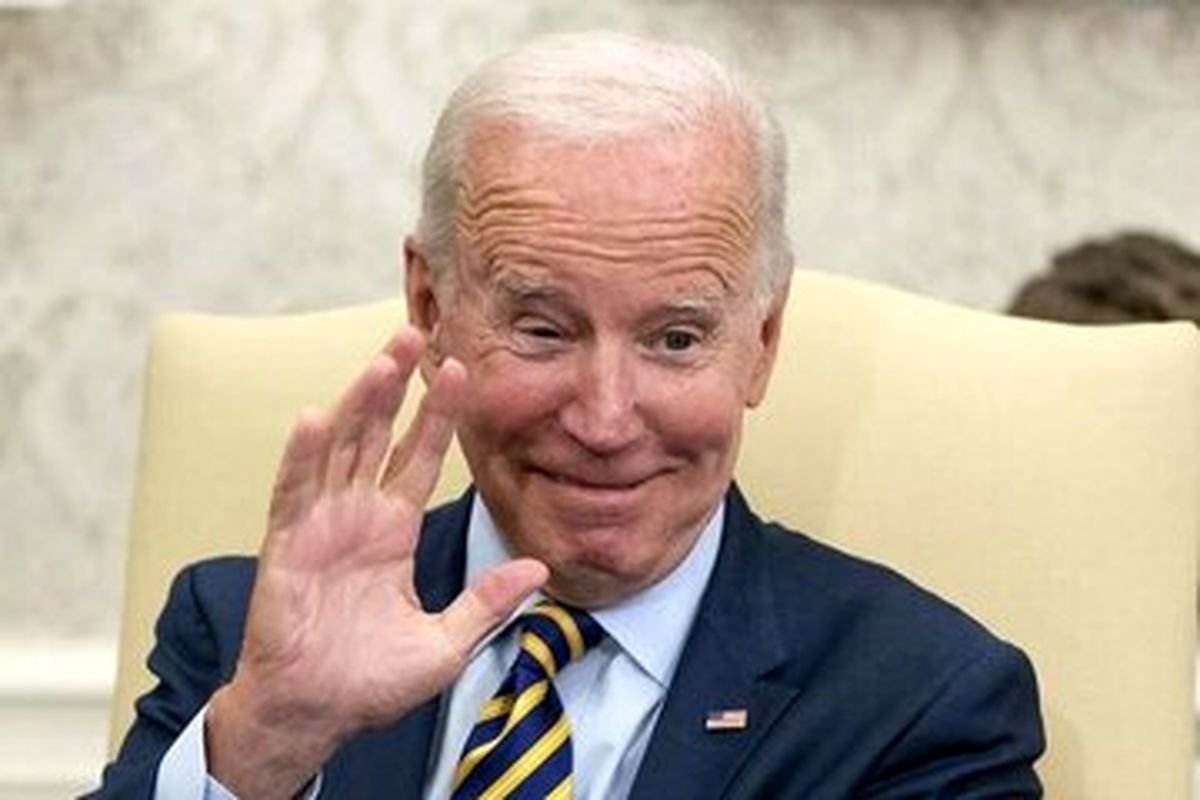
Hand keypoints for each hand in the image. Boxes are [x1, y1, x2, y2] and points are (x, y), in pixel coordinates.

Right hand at [206, 327, 546, 798]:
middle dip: (395, 385)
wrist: (316, 715)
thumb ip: (488, 602)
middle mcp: (356, 516)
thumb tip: (541, 568)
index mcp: (392, 530)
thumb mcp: (445, 642)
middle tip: (414, 331)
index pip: (418, 457)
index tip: (459, 369)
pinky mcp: (286, 547)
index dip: (436, 415)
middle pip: (376, 435)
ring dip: (357, 404)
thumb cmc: (372, 681)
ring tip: (381, 360)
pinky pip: (293, 494)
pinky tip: (315, 418)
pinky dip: (302, 457)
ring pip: (338, 450)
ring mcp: (319, 526)